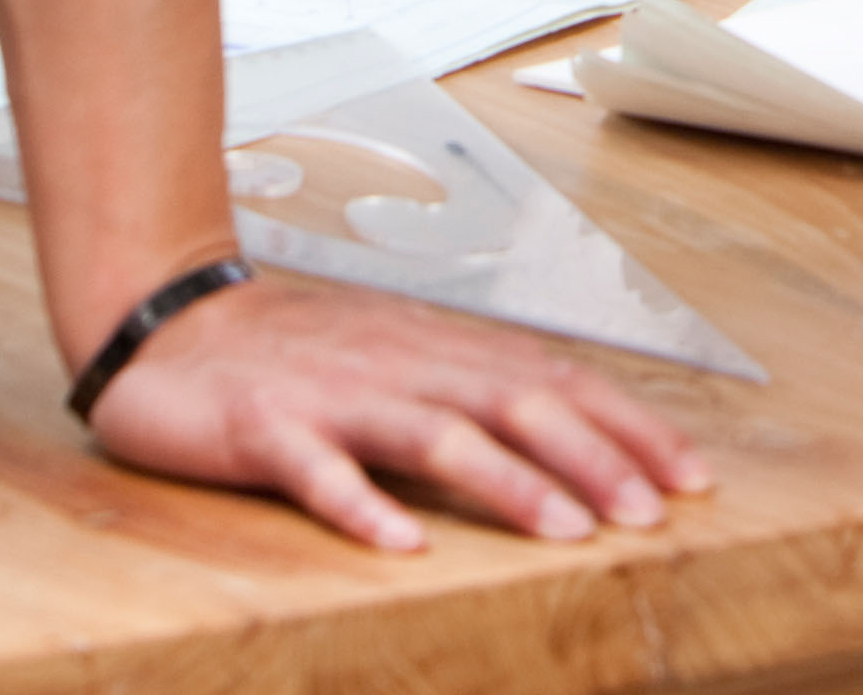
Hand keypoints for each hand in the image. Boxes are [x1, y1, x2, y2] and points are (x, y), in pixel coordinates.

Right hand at [86, 263, 707, 551]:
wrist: (170, 320)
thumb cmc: (297, 352)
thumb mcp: (401, 361)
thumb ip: (475, 394)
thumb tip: (578, 437)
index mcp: (440, 352)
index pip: (556, 382)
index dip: (628, 427)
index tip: (692, 478)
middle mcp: (401, 365)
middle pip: (514, 404)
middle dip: (593, 457)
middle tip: (652, 512)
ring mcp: (333, 395)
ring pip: (435, 434)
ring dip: (508, 482)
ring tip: (564, 529)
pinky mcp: (264, 428)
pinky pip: (316, 470)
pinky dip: (361, 505)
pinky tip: (399, 542)